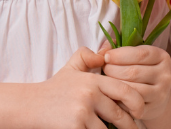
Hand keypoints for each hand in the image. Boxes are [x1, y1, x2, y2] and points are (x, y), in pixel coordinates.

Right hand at [25, 47, 144, 128]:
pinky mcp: (75, 128)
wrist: (30, 106)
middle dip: (130, 126)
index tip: (140, 112)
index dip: (137, 103)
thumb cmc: (54, 89)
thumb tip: (108, 49)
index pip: (125, 90)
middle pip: (120, 115)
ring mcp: (82, 113)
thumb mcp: (71, 68)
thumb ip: (88, 56)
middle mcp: (89, 95)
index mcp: (92, 80)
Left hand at [101, 44, 170, 119]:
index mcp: (162, 57)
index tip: (107, 56)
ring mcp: (160, 93)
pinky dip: (119, 98)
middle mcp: (165, 75)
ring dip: (114, 84)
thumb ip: (120, 50)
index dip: (120, 54)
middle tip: (104, 69)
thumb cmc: (140, 69)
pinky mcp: (152, 108)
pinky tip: (112, 93)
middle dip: (114, 70)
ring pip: (132, 89)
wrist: (155, 95)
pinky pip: (131, 104)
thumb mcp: (135, 56)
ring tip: (106, 80)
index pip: (141, 54)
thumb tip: (103, 50)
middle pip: (134, 72)